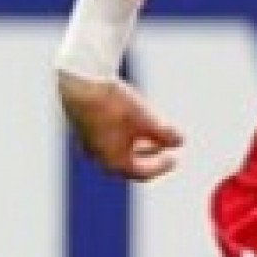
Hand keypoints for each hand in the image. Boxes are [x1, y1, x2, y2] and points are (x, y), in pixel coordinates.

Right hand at [58, 70, 183, 180]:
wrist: (76, 84)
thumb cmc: (109, 103)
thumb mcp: (143, 117)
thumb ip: (163, 132)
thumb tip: (180, 141)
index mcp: (113, 160)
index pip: (142, 172)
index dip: (161, 167)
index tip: (175, 157)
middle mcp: (99, 156)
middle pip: (129, 164)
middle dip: (150, 156)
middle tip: (165, 148)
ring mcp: (90, 143)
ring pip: (118, 151)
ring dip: (138, 145)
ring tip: (152, 133)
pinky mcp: (85, 129)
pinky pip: (109, 140)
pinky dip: (126, 136)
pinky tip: (132, 121)